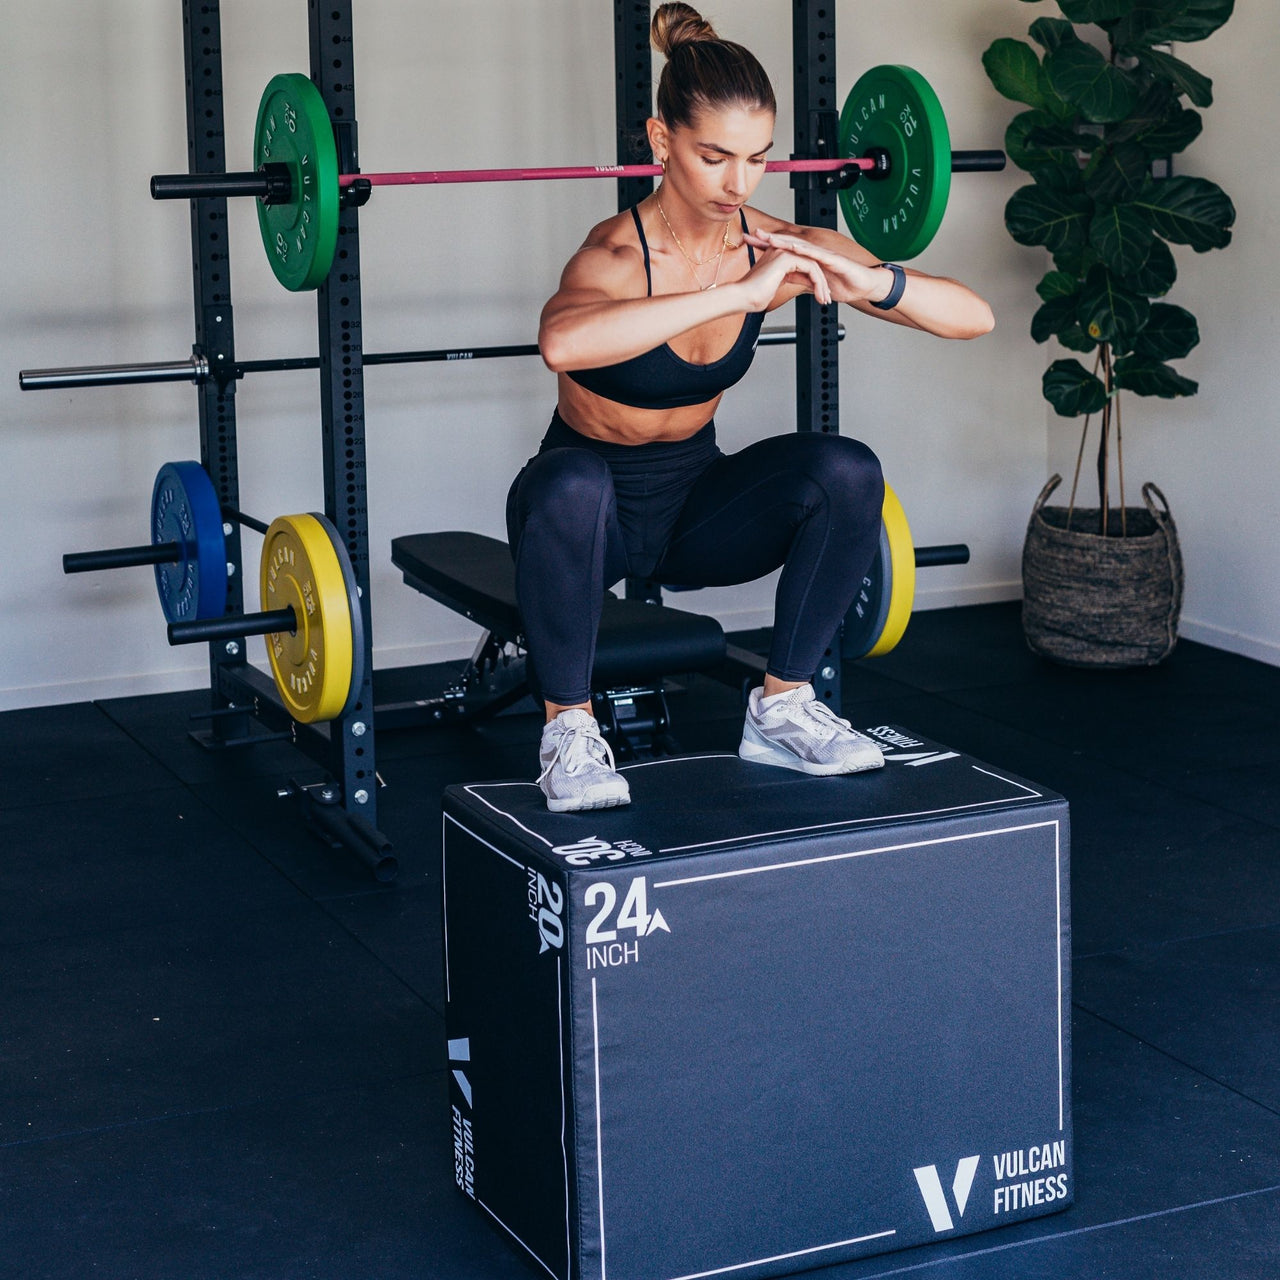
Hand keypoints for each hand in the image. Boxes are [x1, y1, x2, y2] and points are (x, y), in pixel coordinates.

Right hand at [732, 237, 832, 310]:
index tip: (819, 295)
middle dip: (820, 283)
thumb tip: (791, 287)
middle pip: (809, 264)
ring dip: (821, 284)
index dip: (812, 281)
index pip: (802, 266)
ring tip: (824, 299)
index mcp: (776, 257)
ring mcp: (783, 253)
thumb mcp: (773, 288)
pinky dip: (817, 283)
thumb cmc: (752, 297)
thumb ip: (783, 282)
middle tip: (825, 298)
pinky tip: (819, 295)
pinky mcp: (786, 258)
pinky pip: (810, 268)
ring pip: (812, 266)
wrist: (742, 297)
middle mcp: (780, 251)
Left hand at [743, 229, 890, 306]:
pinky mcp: (834, 260)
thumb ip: (799, 278)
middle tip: (753, 233)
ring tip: (769, 238)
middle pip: (789, 243)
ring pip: (801, 246)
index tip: (749, 241)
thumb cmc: (843, 284)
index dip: (767, 245)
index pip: (784, 250)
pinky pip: (818, 255)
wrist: (865, 286)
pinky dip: (806, 250)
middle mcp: (815, 253)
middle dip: (771, 238)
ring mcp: (825, 255)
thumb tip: (782, 278)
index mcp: (808, 258)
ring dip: (785, 241)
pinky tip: (795, 247)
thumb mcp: (814, 283)